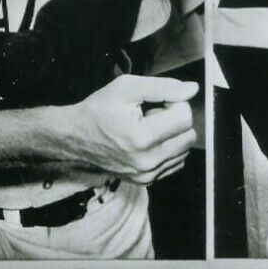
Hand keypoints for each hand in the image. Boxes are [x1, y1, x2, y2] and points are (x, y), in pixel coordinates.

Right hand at [52, 74, 197, 184]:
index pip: (185, 117)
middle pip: (189, 136)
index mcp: (142, 138)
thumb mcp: (127, 88)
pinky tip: (147, 142)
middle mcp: (147, 161)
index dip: (175, 103)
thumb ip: (164, 87)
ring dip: (171, 136)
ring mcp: (147, 175)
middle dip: (175, 120)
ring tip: (147, 129)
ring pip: (185, 150)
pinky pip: (175, 163)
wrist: (75, 138)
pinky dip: (167, 149)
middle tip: (152, 115)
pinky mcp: (147, 181)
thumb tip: (192, 90)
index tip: (157, 102)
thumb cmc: (99, 110)